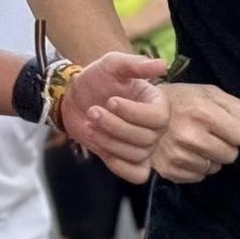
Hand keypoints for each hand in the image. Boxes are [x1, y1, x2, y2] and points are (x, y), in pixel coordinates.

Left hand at [58, 53, 169, 183]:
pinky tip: (102, 149)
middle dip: (114, 126)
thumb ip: (136, 65)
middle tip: (93, 111)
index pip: (159, 118)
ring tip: (90, 123)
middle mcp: (155, 127)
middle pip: (146, 138)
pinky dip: (120, 166)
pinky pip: (136, 174)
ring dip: (108, 141)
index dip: (134, 113)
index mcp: (157, 103)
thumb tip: (163, 65)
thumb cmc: (97, 79)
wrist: (76, 97)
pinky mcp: (129, 160)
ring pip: (136, 154)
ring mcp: (144, 146)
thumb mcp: (113, 64)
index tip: (111, 101)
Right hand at [148, 83, 239, 183]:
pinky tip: (187, 152)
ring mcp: (178, 155)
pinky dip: (197, 167)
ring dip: (211, 157)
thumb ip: (237, 108)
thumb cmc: (182, 99)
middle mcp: (190, 136)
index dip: (238, 131)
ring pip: (215, 168)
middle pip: (230, 155)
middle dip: (226, 145)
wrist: (142, 109)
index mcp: (202, 113)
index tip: (227, 125)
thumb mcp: (210, 93)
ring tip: (196, 142)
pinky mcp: (169, 170)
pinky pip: (199, 177)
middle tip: (210, 134)